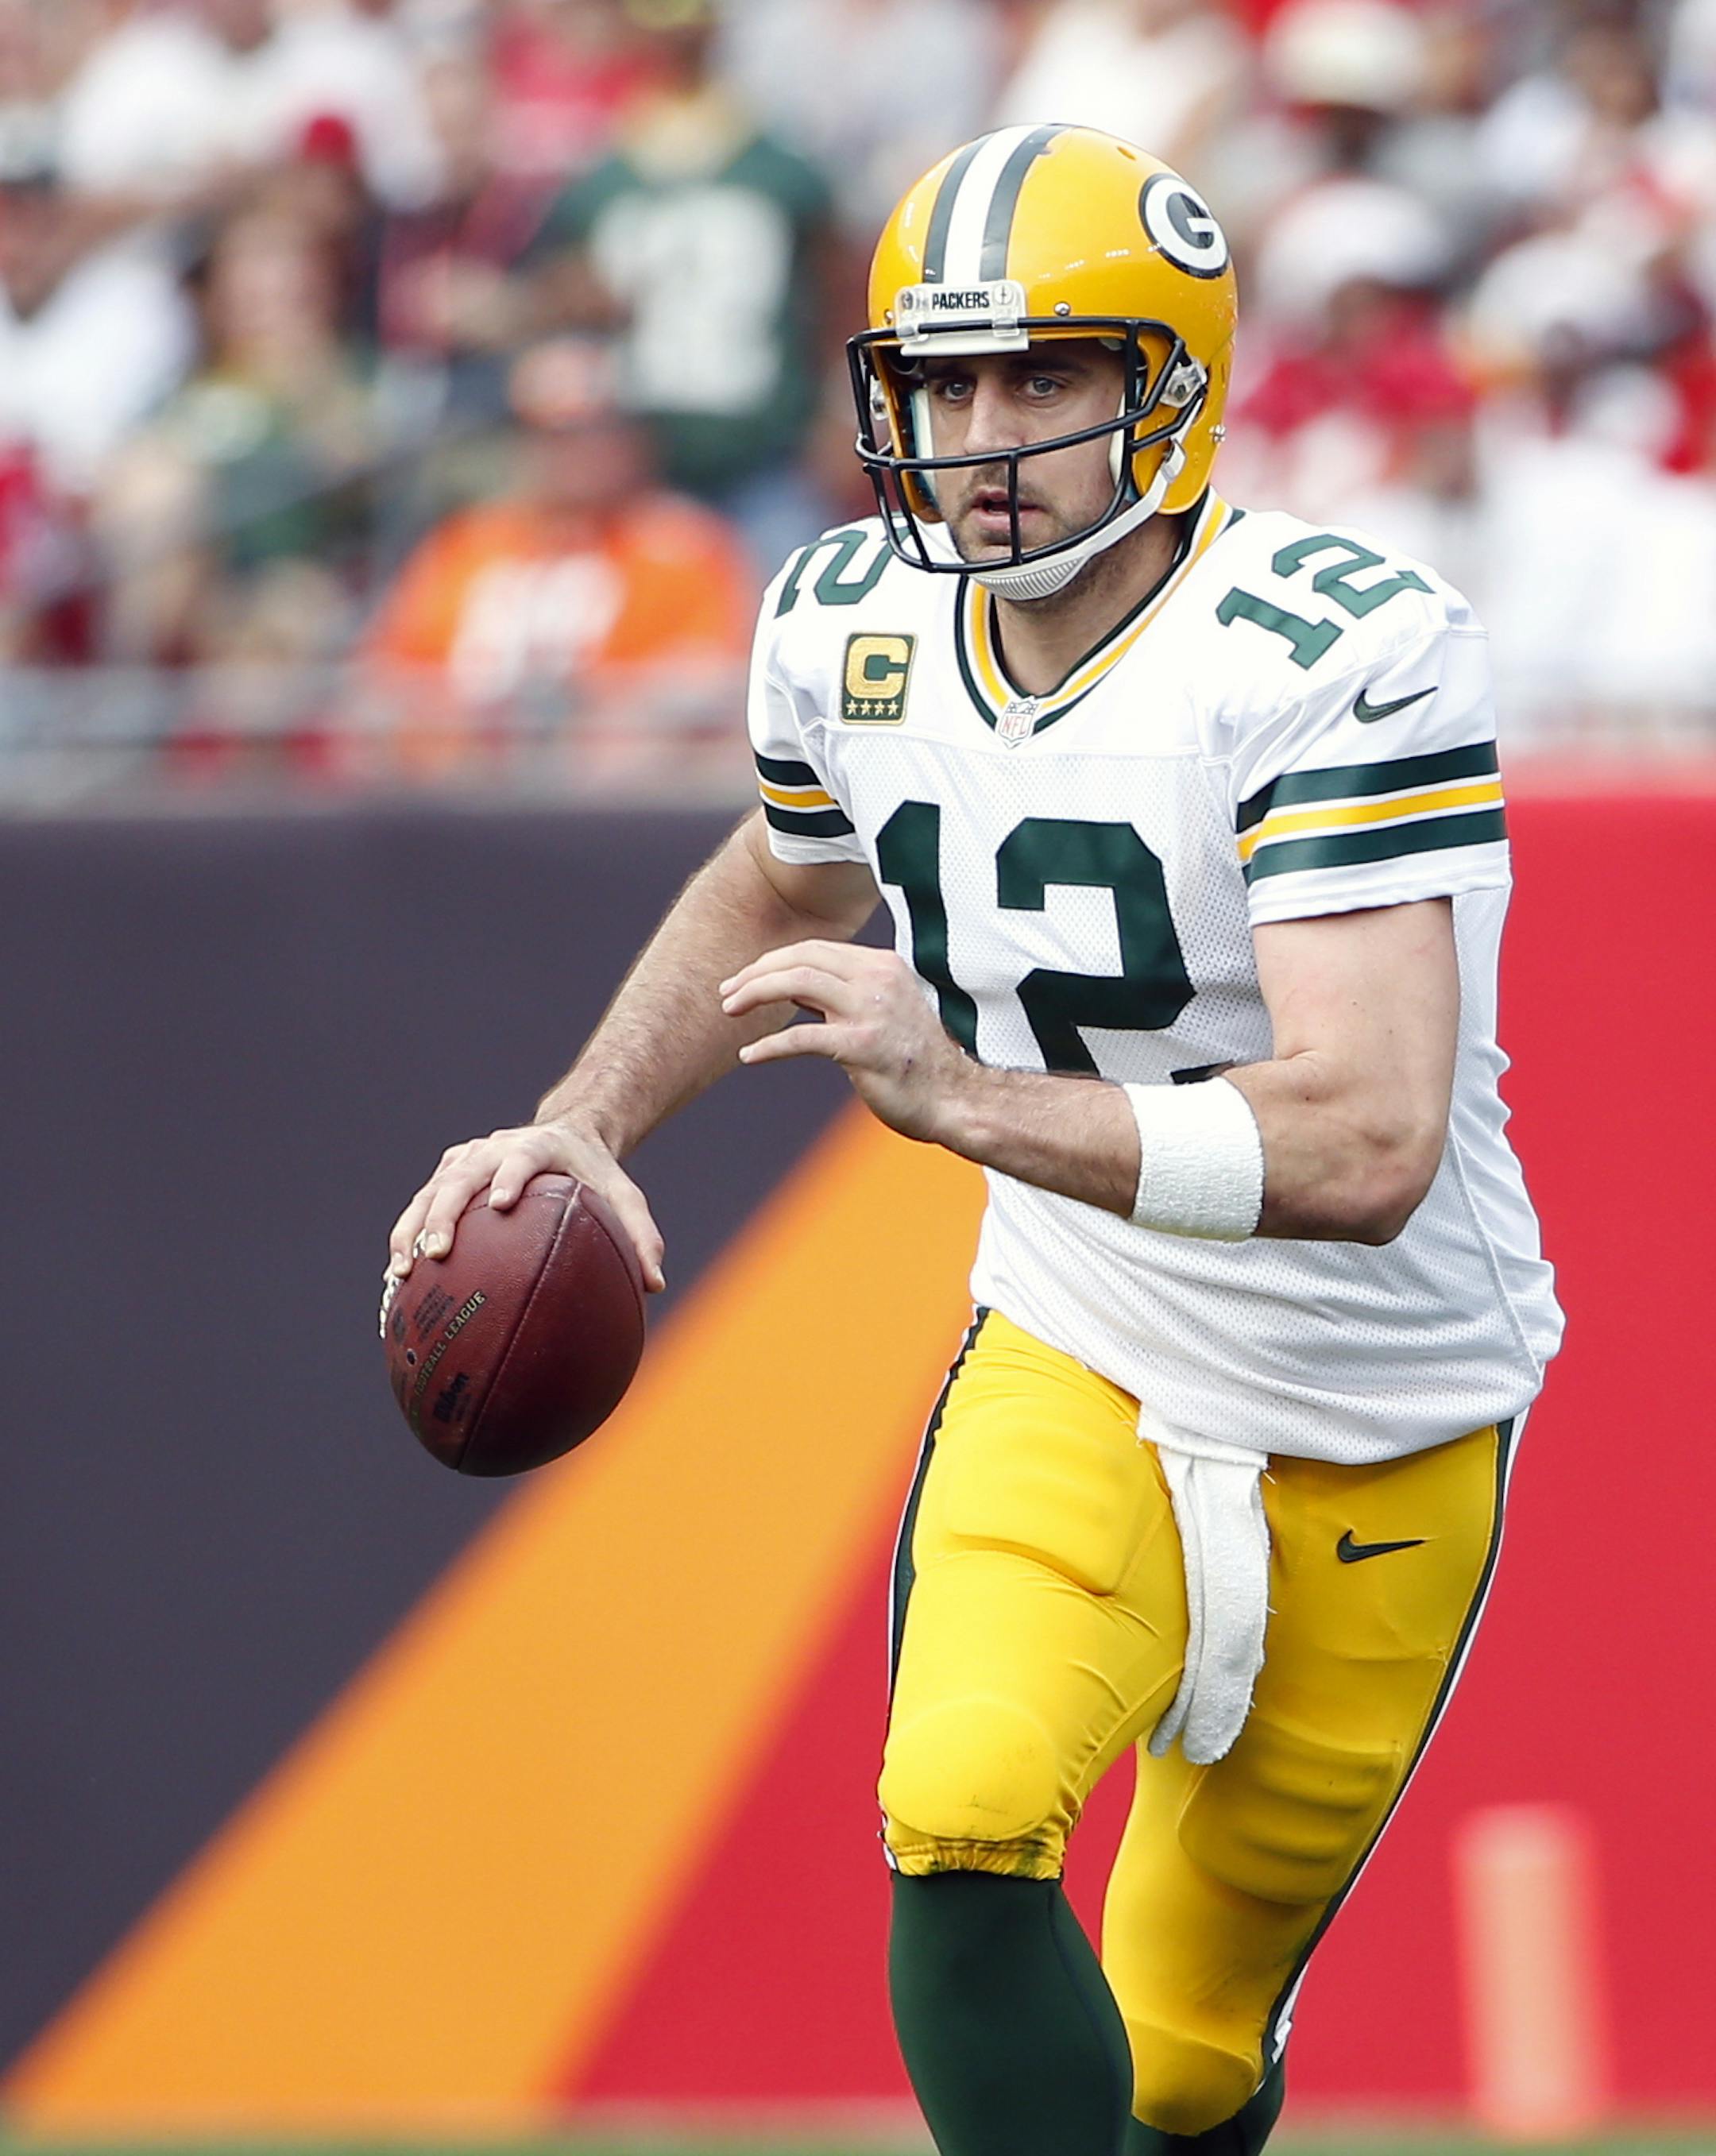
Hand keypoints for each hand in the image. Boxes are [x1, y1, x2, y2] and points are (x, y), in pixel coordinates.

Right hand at [384, 1115, 665, 1296]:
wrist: (566, 1136)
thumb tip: (654, 1284)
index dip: (509, 1175)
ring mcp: (466, 1159)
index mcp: (539, 1146)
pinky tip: (398, 1281)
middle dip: (444, 1213)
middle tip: (438, 1254)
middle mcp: (494, 1148)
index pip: (520, 1155)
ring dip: (413, 1230)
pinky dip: (408, 1238)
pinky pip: (421, 1205)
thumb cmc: (597, 1174)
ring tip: (402, 1274)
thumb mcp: (625, 1196)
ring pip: (430, 1191)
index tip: (501, 1203)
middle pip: (461, 1175)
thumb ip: (642, 1235)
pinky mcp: (448, 1173)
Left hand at [720, 941, 971, 1142]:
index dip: (773, 961)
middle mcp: (877, 979)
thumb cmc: (914, 1062)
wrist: (955, 1099)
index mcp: (881, 966)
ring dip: (755, 994)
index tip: (743, 980)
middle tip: (725, 994)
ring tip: (729, 1011)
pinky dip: (769, 1045)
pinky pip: (802, 1038)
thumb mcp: (880, 1012)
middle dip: (756, 972)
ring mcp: (871, 1010)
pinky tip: (749, 1055)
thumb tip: (792, 988)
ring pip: (797, 981)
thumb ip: (841, 997)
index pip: (815, 948)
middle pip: (801, 957)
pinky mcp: (864, 1046)